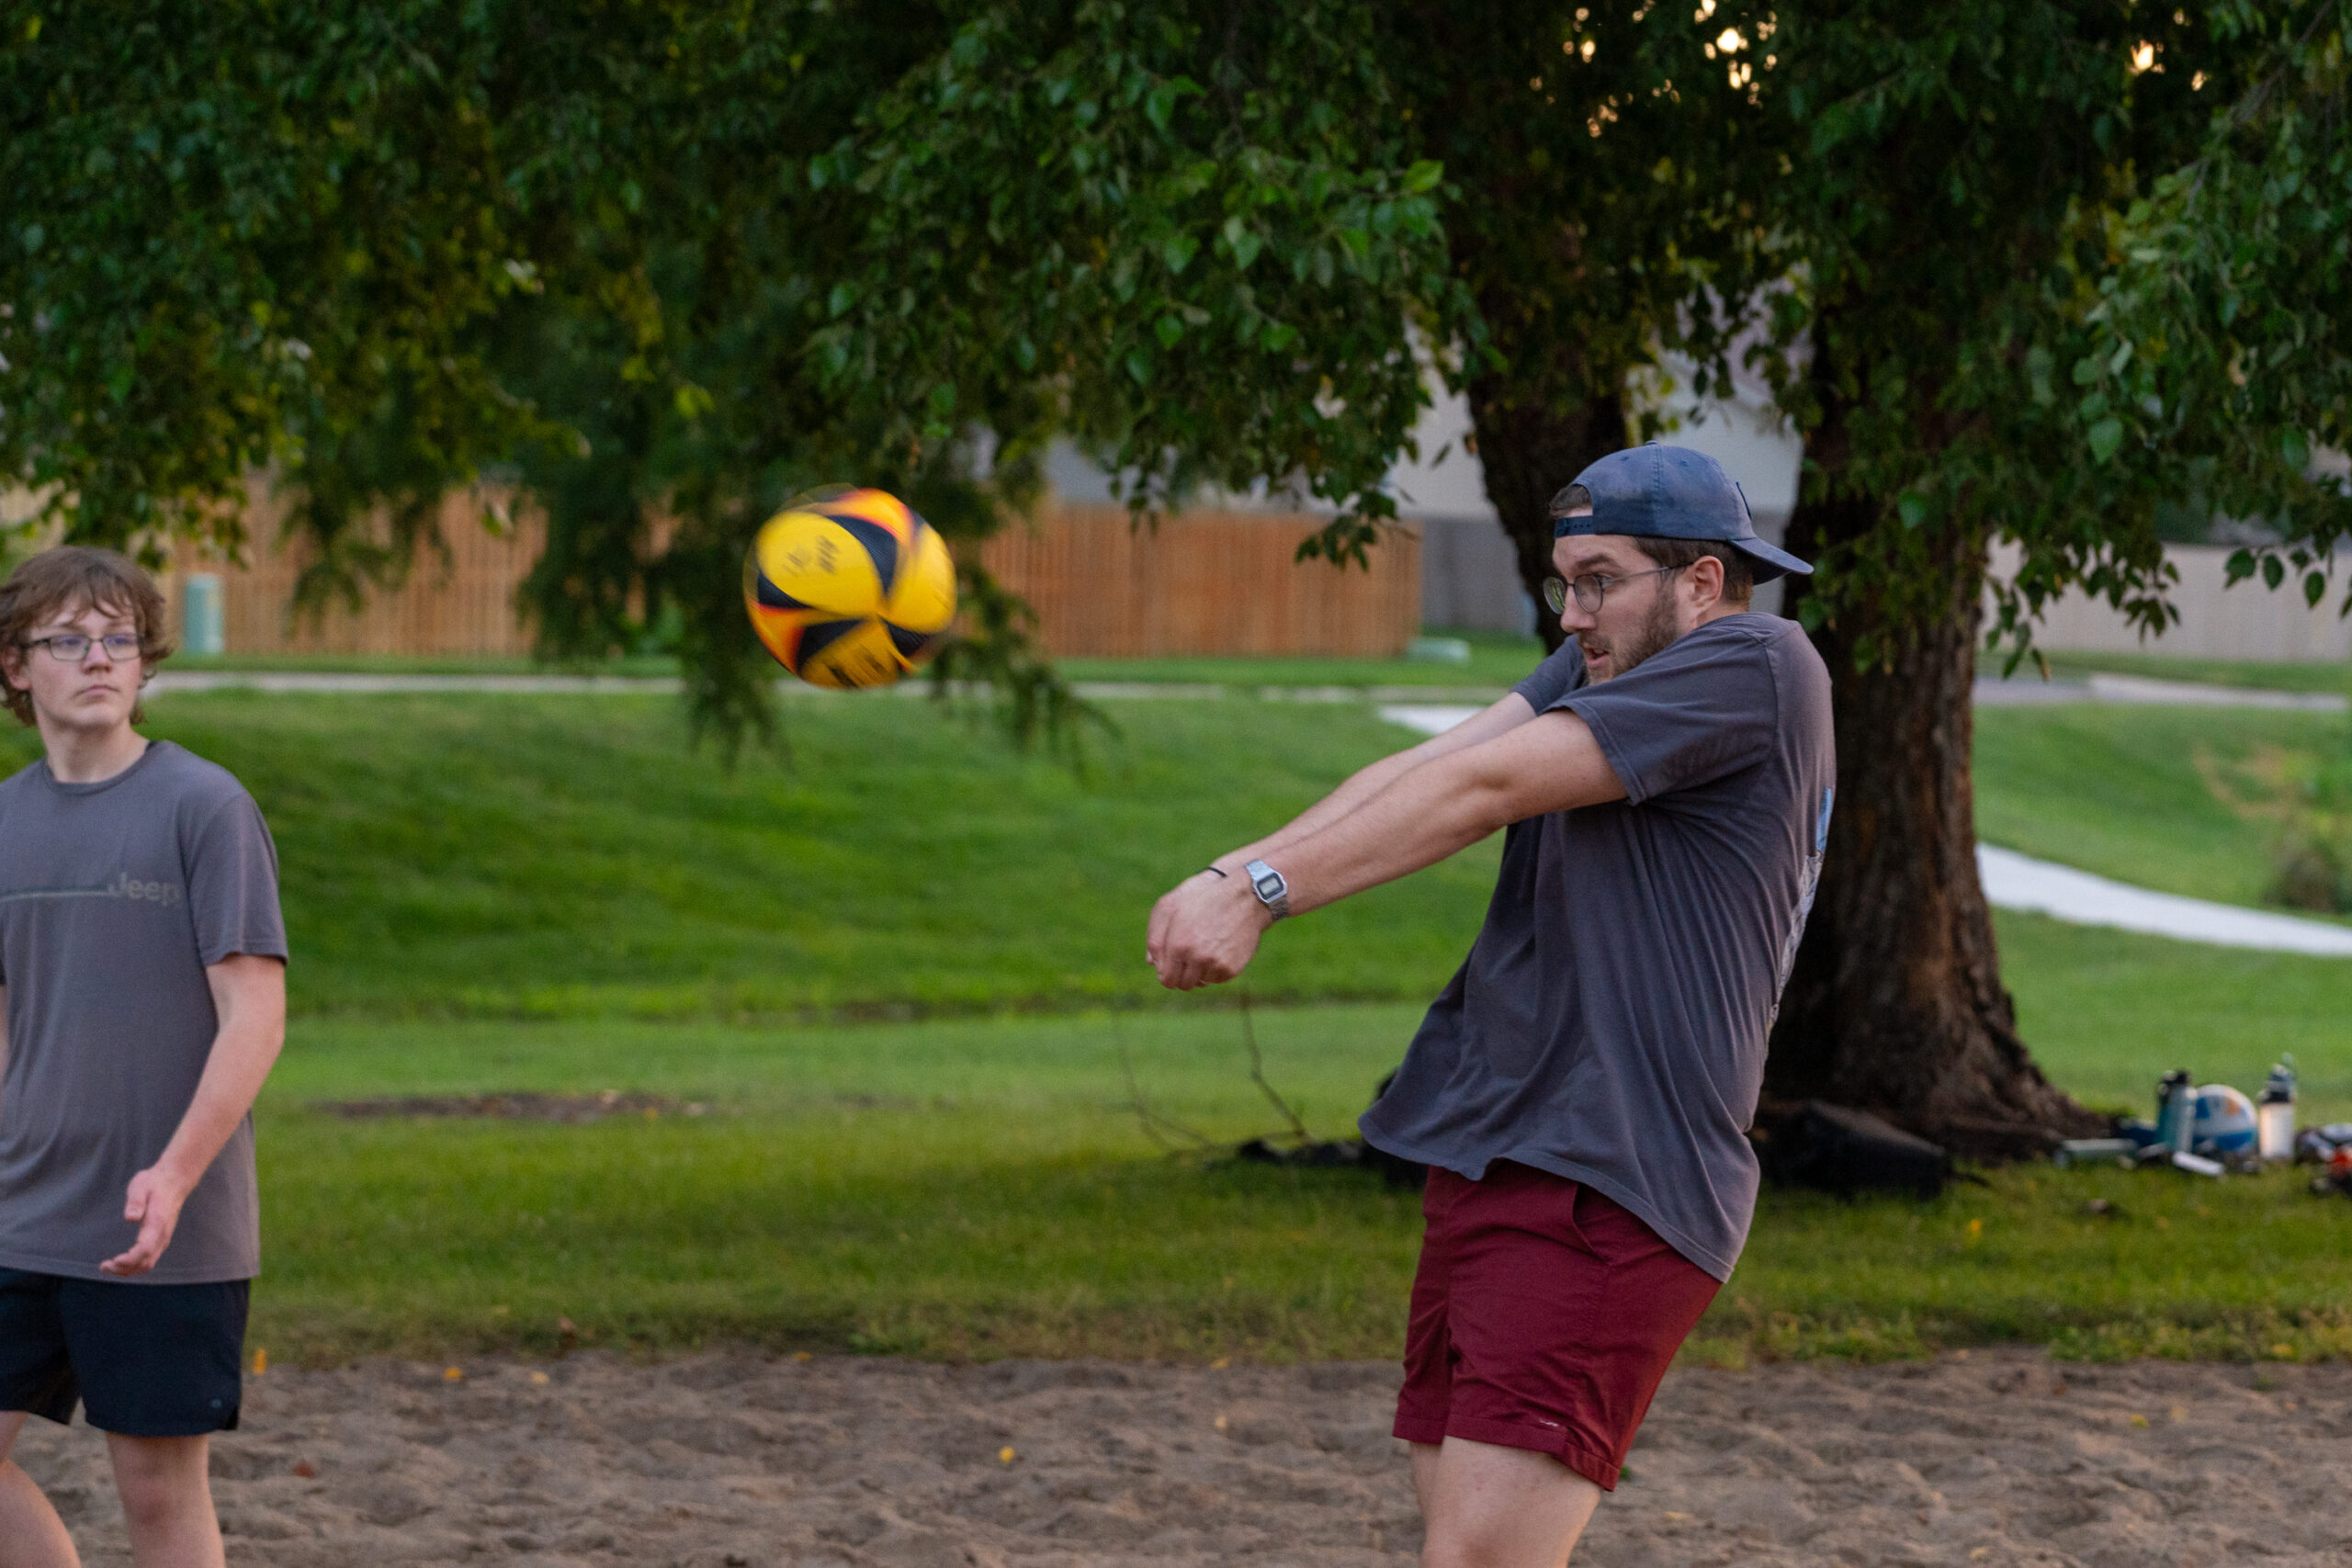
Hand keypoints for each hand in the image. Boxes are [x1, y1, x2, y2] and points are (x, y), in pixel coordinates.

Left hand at [101, 1165, 190, 1276]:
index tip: (113, 1261)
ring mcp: (163, 1238)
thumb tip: (130, 1218)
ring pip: (148, 1264)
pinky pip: (149, 1260)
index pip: (145, 1249)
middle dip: (124, 1269)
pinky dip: (134, 1267)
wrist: (175, 1181)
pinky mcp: (161, 1240)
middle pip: (146, 1262)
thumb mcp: (141, 1185)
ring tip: (109, 1266)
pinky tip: (121, 1263)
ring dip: (128, 1270)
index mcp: (157, 1222)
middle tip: (104, 1266)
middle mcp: (162, 1235)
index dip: (129, 1259)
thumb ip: (136, 1201)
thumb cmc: (154, 1182)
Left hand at [1147, 867, 1272, 989]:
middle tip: (1188, 958)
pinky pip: (1218, 979)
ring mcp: (1216, 964)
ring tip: (1206, 947)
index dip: (1166, 973)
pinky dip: (1216, 968)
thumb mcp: (1169, 906)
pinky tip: (1220, 948)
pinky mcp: (1232, 968)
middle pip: (1183, 984)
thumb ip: (1154, 935)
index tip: (1172, 965)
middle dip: (1182, 974)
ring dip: (1200, 970)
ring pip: (1201, 982)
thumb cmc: (1202, 897)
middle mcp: (1196, 958)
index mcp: (1177, 944)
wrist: (1243, 896)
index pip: (1166, 978)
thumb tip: (1151, 962)